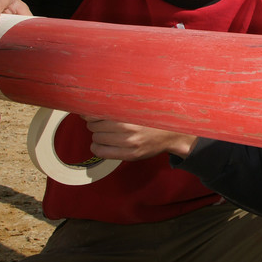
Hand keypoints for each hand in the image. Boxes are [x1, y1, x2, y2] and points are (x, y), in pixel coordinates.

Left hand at [82, 116, 197, 160]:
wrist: (171, 135)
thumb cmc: (153, 119)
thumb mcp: (139, 107)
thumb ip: (120, 106)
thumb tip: (94, 105)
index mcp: (131, 115)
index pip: (99, 114)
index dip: (91, 113)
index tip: (90, 113)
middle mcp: (129, 130)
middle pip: (95, 126)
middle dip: (94, 124)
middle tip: (101, 122)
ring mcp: (129, 144)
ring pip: (96, 138)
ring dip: (97, 135)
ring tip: (105, 133)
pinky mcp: (129, 155)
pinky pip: (101, 152)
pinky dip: (97, 147)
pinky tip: (103, 143)